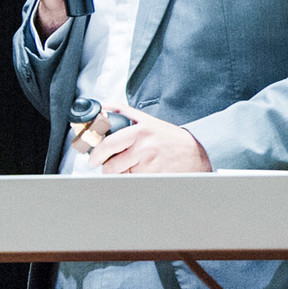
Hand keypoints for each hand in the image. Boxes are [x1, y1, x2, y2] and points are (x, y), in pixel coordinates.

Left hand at [90, 104, 211, 173]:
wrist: (195, 152)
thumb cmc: (169, 136)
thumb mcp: (147, 119)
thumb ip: (122, 112)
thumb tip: (101, 107)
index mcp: (140, 131)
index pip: (109, 144)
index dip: (96, 154)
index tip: (92, 159)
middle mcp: (144, 148)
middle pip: (112, 165)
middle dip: (106, 168)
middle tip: (107, 166)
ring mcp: (150, 164)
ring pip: (122, 175)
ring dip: (120, 174)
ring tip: (129, 167)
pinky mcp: (155, 177)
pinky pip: (134, 181)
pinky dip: (133, 178)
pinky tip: (141, 172)